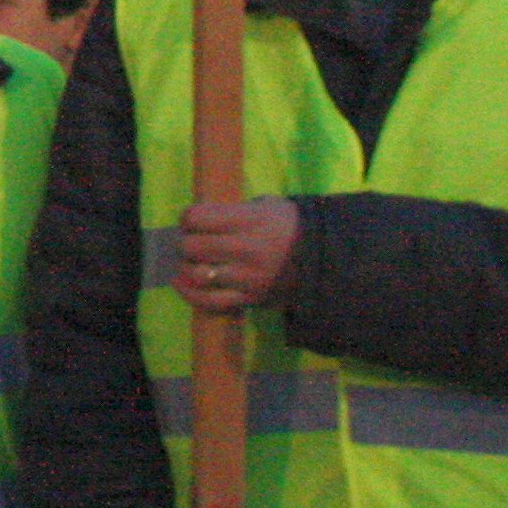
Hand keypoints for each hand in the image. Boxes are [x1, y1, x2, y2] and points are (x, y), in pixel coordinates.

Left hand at [170, 198, 299, 314]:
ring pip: (197, 275)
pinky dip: (191, 294)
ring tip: (192, 262)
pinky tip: (182, 284)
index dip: (188, 219)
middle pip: (192, 247)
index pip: (196, 217)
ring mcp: (248, 277)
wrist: (325, 260)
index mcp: (249, 221)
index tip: (192, 222)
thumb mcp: (267, 206)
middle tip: (193, 243)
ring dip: (187, 268)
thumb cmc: (290, 226)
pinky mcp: (251, 299)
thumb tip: (200, 219)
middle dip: (186, 243)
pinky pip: (211, 301)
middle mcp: (246, 249)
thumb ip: (234, 211)